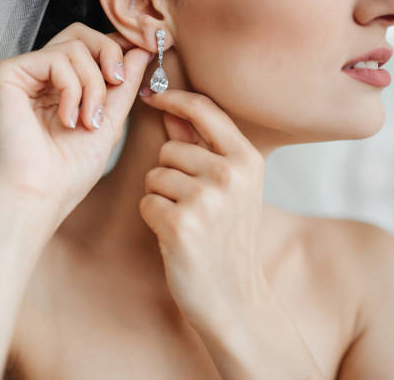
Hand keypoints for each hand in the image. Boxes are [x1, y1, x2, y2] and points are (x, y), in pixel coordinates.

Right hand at [0, 22, 152, 218]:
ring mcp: (19, 73)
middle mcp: (36, 77)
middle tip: (118, 83)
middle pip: (80, 34)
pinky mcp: (2, 73)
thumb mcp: (109, 121)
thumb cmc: (68, 172)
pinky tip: (66, 119)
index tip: (145, 50)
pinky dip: (72, 89)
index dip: (116, 48)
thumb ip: (123, 84)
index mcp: (58, 87)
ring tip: (87, 121)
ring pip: (74, 47)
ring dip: (93, 86)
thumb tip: (142, 50)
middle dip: (110, 55)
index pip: (89, 48)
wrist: (41, 194)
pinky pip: (55, 58)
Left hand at [138, 87, 270, 331]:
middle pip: (170, 148)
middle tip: (191, 205)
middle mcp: (230, 175)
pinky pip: (146, 201)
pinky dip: (154, 218)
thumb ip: (201, 147)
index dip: (173, 98)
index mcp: (247, 160)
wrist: (233, 295)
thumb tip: (171, 109)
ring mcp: (206, 200)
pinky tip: (176, 236)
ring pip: (155, 175)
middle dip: (169, 173)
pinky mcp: (181, 224)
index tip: (152, 96)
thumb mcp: (229, 189)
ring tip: (187, 221)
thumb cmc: (227, 238)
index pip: (204, 109)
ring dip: (161, 197)